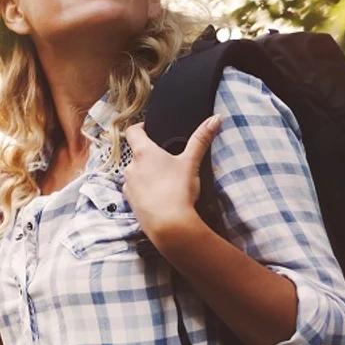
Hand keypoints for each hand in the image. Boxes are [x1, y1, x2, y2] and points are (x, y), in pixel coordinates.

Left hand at [122, 115, 221, 242]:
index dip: (140, 127)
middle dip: (149, 155)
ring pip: (136, 173)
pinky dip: (145, 191)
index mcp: (143, 153)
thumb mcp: (192, 162)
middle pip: (136, 154)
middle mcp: (131, 167)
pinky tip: (160, 196)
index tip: (148, 128)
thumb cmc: (179, 191)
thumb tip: (215, 118)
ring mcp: (129, 186)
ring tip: (165, 181)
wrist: (169, 225)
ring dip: (146, 174)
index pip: (132, 131)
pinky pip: (136, 191)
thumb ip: (201, 139)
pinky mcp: (130, 202)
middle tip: (167, 160)